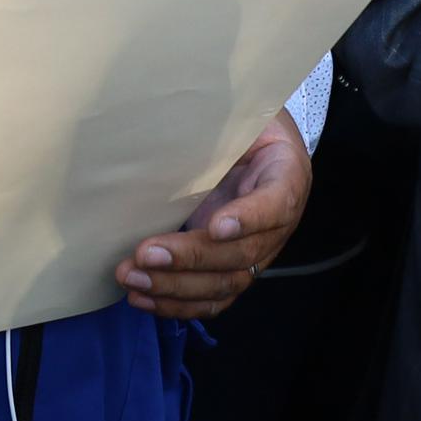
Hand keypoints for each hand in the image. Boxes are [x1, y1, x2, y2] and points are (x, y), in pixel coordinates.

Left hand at [121, 113, 309, 318]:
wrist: (258, 145)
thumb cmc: (245, 126)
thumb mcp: (243, 116)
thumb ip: (222, 127)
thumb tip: (171, 126)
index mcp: (286, 177)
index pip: (275, 205)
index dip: (248, 219)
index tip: (216, 225)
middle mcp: (277, 225)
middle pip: (242, 255)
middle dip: (190, 259)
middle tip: (145, 253)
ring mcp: (257, 253)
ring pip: (224, 284)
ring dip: (175, 287)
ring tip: (133, 278)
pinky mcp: (233, 270)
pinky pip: (211, 298)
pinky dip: (176, 304)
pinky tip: (143, 298)